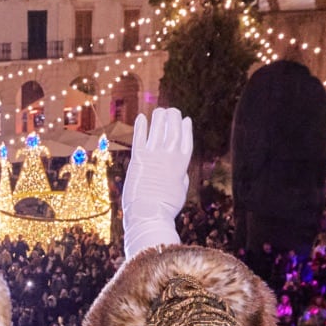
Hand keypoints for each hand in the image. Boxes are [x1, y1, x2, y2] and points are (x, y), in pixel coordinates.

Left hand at [123, 108, 191, 257]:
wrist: (149, 214)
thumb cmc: (166, 207)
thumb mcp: (180, 191)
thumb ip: (181, 177)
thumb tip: (181, 172)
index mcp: (182, 164)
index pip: (186, 140)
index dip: (186, 129)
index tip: (186, 119)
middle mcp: (170, 156)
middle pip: (173, 130)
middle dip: (173, 118)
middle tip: (171, 111)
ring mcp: (154, 155)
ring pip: (158, 129)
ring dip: (159, 117)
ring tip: (159, 110)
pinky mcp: (138, 158)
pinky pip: (140, 137)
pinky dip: (141, 126)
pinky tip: (141, 117)